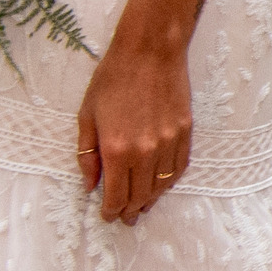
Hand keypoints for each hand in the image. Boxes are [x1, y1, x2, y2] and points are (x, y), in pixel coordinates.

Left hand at [77, 41, 192, 223]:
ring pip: (161, 185)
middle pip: (140, 196)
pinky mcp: (184, 133)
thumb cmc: (113, 78)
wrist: (150, 51)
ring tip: (143, 207)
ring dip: (151, 200)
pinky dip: (169, 181)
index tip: (107, 216)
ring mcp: (168, 143)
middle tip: (125, 218)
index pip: (115, 195)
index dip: (110, 211)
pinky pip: (179, 168)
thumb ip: (86, 154)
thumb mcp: (87, 115)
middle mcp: (145, 152)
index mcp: (116, 149)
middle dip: (130, 211)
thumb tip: (89, 185)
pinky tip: (161, 185)